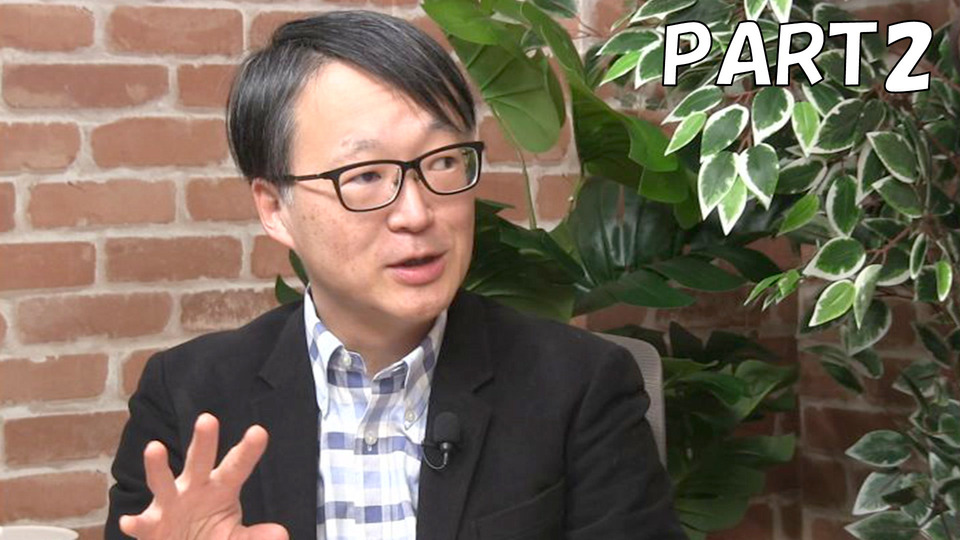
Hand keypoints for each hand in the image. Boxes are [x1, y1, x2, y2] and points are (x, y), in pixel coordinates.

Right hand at [119, 413, 288, 539]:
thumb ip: (254, 536)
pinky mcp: (150, 526)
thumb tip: (281, 535)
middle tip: (208, 418)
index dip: (248, 451)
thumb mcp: (235, 537)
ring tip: (154, 448)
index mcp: (220, 487)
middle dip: (203, 441)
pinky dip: (136, 523)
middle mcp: (193, 488)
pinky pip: (142, 523)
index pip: (237, 466)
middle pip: (198, 461)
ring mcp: (169, 504)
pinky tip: (130, 521)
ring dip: (158, 466)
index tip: (259, 431)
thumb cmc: (211, 536)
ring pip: (163, 482)